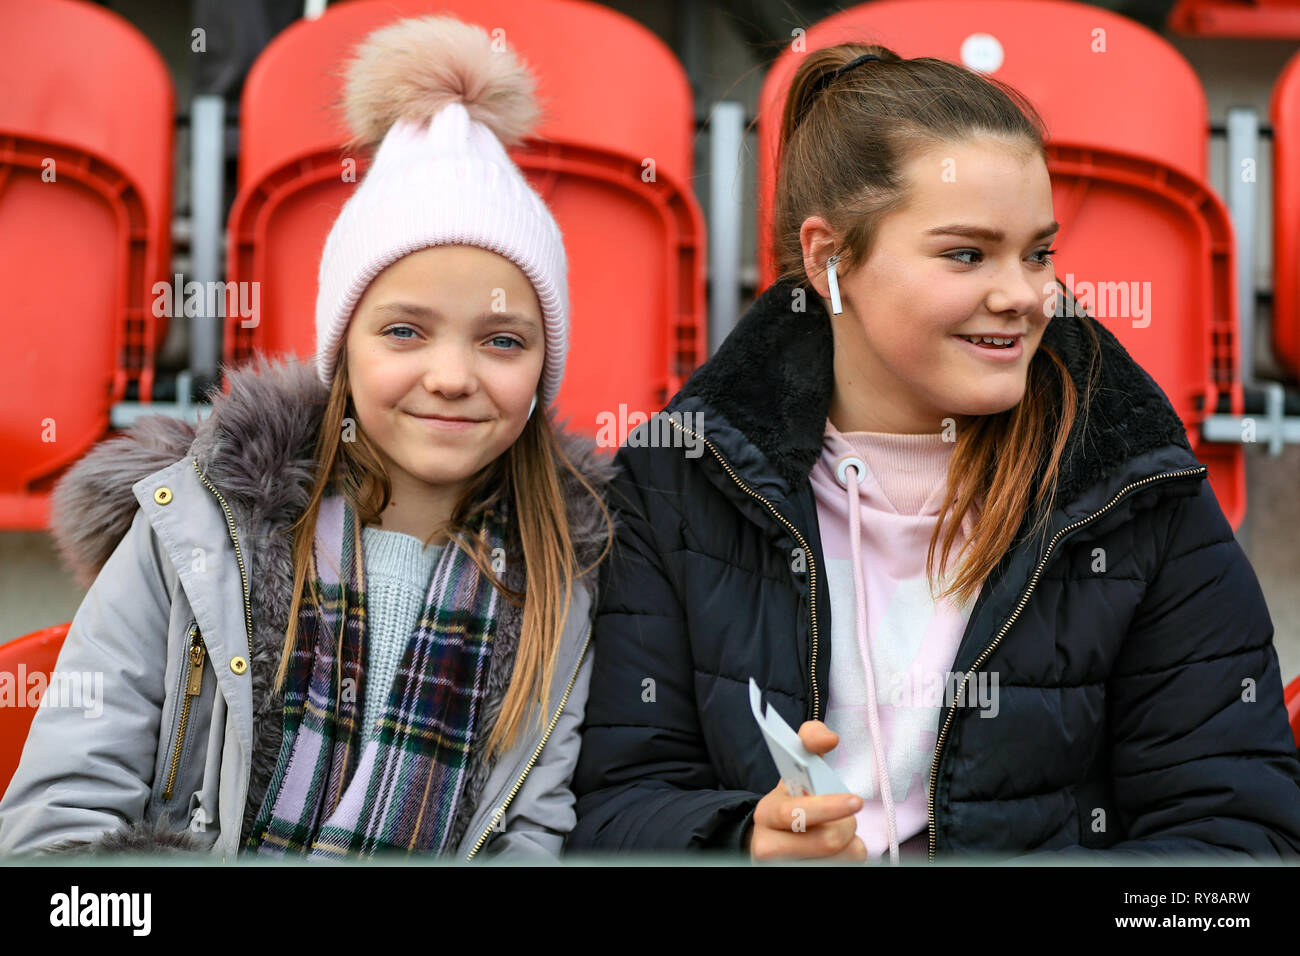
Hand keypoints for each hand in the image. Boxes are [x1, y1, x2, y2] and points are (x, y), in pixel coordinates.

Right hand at [746, 720, 865, 861]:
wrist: (774, 841)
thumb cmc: (795, 801)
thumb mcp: (798, 771)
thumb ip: (810, 741)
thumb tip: (829, 738)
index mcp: (768, 812)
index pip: (795, 813)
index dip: (827, 807)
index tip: (854, 801)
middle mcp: (768, 845)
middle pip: (826, 841)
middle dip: (847, 826)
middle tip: (848, 819)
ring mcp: (781, 866)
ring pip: (837, 860)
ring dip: (850, 845)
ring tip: (840, 835)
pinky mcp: (794, 875)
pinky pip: (841, 869)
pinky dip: (849, 859)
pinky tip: (837, 853)